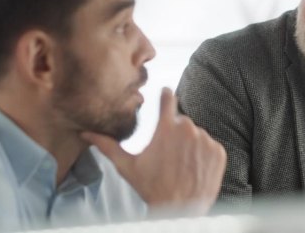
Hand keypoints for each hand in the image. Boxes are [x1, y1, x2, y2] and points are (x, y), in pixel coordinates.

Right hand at [82, 87, 226, 214]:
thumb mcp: (128, 167)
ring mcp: (206, 140)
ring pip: (197, 135)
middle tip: (169, 154)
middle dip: (176, 133)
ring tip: (181, 165)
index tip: (166, 92)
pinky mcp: (218, 152)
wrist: (180, 211)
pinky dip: (204, 155)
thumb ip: (108, 146)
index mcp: (166, 127)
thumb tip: (86, 133)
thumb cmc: (152, 188)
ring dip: (190, 145)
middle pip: (182, 122)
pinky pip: (210, 147)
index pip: (167, 98)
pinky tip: (194, 169)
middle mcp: (188, 129)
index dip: (165, 95)